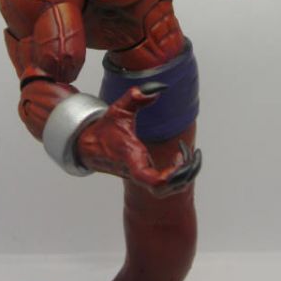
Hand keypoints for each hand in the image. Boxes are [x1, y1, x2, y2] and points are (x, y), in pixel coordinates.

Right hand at [76, 83, 201, 196]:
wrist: (88, 147)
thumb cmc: (105, 128)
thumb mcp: (119, 108)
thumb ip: (137, 96)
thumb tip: (159, 89)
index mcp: (131, 156)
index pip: (148, 178)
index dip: (167, 175)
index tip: (178, 157)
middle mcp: (136, 170)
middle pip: (162, 189)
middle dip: (182, 174)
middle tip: (192, 154)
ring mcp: (139, 176)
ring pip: (164, 191)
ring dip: (182, 177)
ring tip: (189, 156)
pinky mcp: (143, 177)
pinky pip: (162, 186)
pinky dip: (176, 176)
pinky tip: (181, 159)